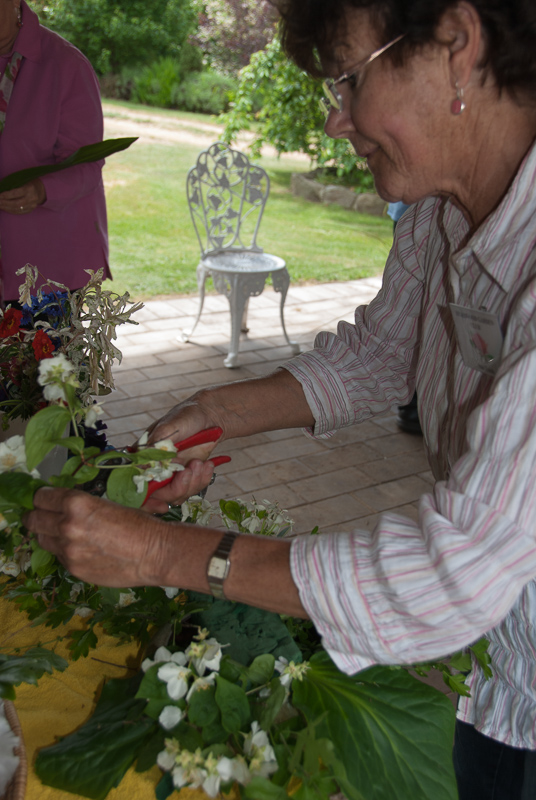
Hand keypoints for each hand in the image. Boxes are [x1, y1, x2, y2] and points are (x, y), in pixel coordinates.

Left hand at [0, 178, 45, 214]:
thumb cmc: (30, 182)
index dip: (6, 195)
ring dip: (6, 208)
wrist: (42, 190)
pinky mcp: (31, 210)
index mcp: (29, 189)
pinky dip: (11, 211)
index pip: (15, 193)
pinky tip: (5, 208)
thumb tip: (2, 189)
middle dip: (4, 203)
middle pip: (16, 203)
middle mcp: (32, 198)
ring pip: (17, 209)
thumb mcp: (23, 180)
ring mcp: (32, 205)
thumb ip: (14, 185)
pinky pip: (19, 212)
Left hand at [24, 487, 174, 586]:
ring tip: (61, 533)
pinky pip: (58, 556)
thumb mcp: (107, 503)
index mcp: (76, 503)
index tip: (44, 500)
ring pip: (42, 539)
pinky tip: (80, 549)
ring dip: (48, 534)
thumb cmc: (138, 524)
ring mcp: (68, 550)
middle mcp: (67, 526)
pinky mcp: (73, 569)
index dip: (42, 497)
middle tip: (42, 515)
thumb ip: (80, 505)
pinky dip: (64, 551)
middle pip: (33, 519)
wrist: (154, 553)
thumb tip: (61, 504)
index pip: (41, 497)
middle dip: (36, 515)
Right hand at [142, 397, 224, 509]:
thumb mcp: (169, 427)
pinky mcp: (186, 477)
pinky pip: (192, 489)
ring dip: (192, 482)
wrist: (210, 418)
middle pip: (158, 495)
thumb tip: (141, 465)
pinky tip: (208, 465)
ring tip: (201, 463)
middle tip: (190, 472)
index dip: (145, 500)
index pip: (135, 483)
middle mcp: (154, 469)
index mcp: (142, 456)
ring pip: (177, 495)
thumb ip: (155, 445)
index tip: (160, 506)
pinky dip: (202, 480)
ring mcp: (170, 475)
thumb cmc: (186, 416)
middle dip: (177, 488)